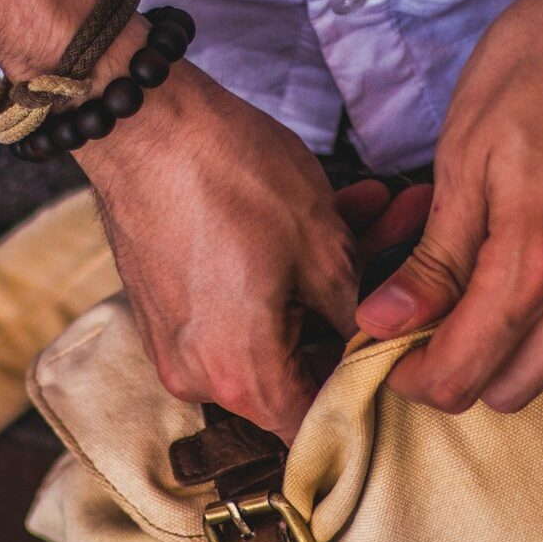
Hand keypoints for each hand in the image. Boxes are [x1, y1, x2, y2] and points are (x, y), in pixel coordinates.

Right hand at [76, 55, 387, 441]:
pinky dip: (278, 269)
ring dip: (324, 276)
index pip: (319, 422)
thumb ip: (357, 311)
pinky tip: (328, 210)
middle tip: (403, 243)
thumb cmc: (230, 177)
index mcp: (242, 378)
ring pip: (272, 326)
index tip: (401, 340)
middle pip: (299, 367)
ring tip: (375, 210)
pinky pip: (234, 306)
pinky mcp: (165, 306)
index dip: (367, 385)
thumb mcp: (322, 245)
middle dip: (356, 307)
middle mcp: (199, 377)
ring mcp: (176, 343)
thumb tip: (378, 336)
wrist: (139, 119)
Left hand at [356, 0, 542, 413]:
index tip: (391, 350)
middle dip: (461, 367)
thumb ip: (434, 257)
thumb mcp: (466, 150)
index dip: (413, 377)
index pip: (462, 376)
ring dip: (514, 336)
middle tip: (428, 317)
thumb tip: (388, 322)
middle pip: (512, 388)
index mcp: (536, 260)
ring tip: (486, 269)